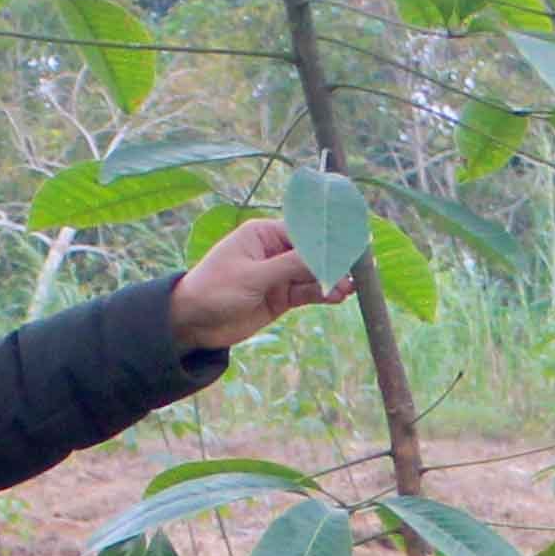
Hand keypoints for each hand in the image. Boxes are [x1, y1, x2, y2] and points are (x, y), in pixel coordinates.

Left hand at [171, 217, 352, 351]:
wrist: (192, 323)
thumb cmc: (214, 290)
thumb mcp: (253, 276)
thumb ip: (290, 266)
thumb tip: (325, 254)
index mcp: (263, 234)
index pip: (303, 232)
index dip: (328, 238)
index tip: (352, 242)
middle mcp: (274, 251)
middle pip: (313, 252)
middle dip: (335, 260)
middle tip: (361, 266)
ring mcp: (279, 275)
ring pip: (314, 274)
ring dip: (332, 280)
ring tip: (350, 287)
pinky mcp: (281, 297)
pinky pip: (308, 292)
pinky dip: (323, 294)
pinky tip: (339, 295)